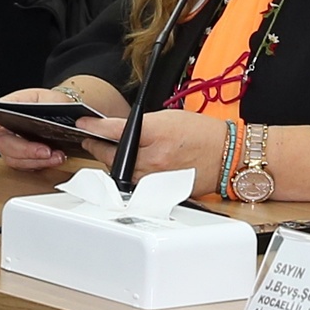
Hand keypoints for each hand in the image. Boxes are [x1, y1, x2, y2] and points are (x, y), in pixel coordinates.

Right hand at [0, 79, 124, 170]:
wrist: (59, 112)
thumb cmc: (52, 102)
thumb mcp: (53, 98)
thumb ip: (53, 106)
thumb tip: (61, 119)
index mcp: (8, 108)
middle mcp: (5, 127)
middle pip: (3, 144)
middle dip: (25, 151)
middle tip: (45, 151)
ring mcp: (11, 143)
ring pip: (14, 159)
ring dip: (35, 161)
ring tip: (56, 156)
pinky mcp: (21, 156)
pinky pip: (24, 165)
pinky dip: (39, 165)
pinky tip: (54, 160)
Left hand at [68, 109, 234, 182]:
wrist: (227, 155)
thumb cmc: (203, 134)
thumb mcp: (170, 117)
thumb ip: (141, 124)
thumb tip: (117, 130)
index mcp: (156, 134)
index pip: (115, 130)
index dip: (94, 127)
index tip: (82, 125)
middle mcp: (154, 159)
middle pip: (112, 156)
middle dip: (100, 147)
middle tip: (93, 139)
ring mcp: (156, 178)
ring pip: (120, 172)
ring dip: (114, 162)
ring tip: (114, 152)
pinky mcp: (160, 192)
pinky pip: (135, 184)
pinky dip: (130, 175)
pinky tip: (133, 167)